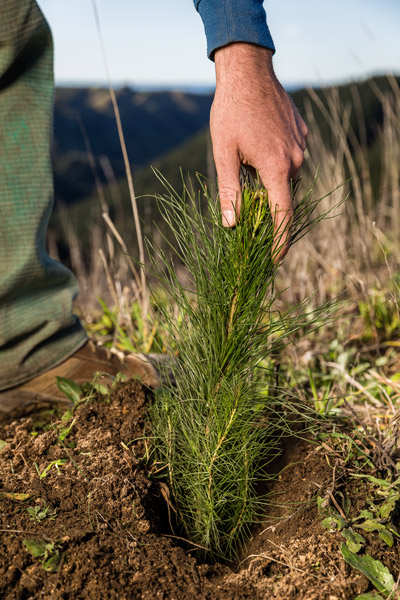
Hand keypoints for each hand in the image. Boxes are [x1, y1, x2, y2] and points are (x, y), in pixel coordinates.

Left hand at [211, 43, 307, 260]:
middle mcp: (295, 159)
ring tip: (247, 161)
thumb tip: (231, 225)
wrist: (248, 71)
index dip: (279, 241)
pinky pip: (290, 157)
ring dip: (270, 179)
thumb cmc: (230, 112)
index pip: (282, 216)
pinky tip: (258, 144)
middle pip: (283, 195)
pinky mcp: (301, 133)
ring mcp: (301, 145)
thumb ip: (229, 192)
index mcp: (276, 168)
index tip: (275, 259)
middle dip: (267, 205)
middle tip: (245, 203)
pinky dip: (276, 161)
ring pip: (286, 176)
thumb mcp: (224, 154)